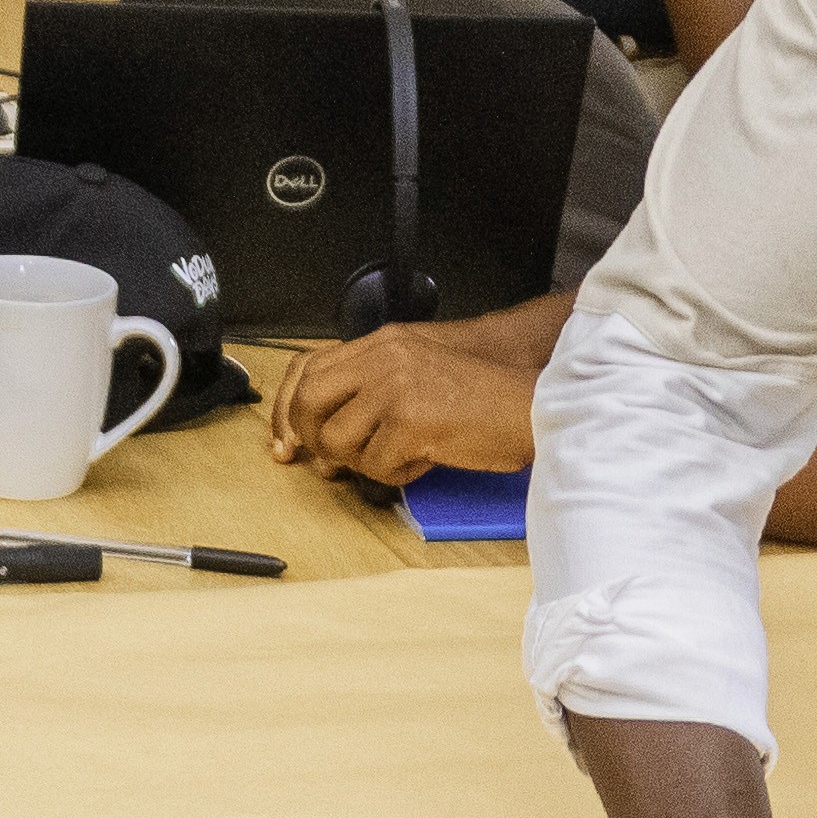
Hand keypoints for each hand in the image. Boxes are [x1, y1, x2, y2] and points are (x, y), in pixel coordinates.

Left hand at [272, 327, 539, 489]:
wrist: (530, 400)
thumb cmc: (482, 394)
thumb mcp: (419, 373)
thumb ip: (371, 391)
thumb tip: (322, 440)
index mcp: (381, 343)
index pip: (307, 367)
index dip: (286, 408)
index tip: (286, 442)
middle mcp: (382, 358)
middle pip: (309, 401)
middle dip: (314, 439)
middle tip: (335, 462)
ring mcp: (394, 387)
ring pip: (338, 440)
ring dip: (362, 461)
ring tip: (400, 455)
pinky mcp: (410, 421)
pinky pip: (376, 465)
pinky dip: (396, 474)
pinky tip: (425, 460)